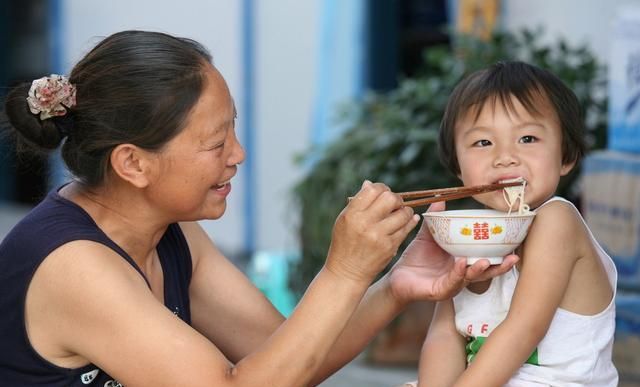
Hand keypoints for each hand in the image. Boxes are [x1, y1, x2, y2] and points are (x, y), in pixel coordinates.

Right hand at [325, 181, 419, 283]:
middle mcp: (365, 224)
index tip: (384, 193)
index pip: (373, 190)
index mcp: (352, 214)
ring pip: (402, 213)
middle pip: (390, 198)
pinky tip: (409, 220)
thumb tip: (369, 184)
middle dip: (396, 198)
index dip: (382, 188)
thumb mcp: (344, 221)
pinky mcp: (389, 247)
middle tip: (395, 203)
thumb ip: (357, 202)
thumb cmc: (344, 244)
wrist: (347, 273)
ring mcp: (378, 236)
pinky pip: (406, 228)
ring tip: (401, 213)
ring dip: (405, 210)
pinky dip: (410, 222)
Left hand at [388, 202, 518, 303]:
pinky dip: (457, 273)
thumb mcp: (428, 237)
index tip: (514, 244)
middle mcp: (461, 274)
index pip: (485, 258)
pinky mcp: (440, 291)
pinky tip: (461, 263)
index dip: (500, 253)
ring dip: (480, 270)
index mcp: (462, 261)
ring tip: (486, 261)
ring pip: (471, 278)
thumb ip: (436, 220)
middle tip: (514, 258)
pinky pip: (451, 282)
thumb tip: (441, 200)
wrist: (397, 277)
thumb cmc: (415, 259)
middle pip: (486, 272)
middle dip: (500, 266)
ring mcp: (452, 284)